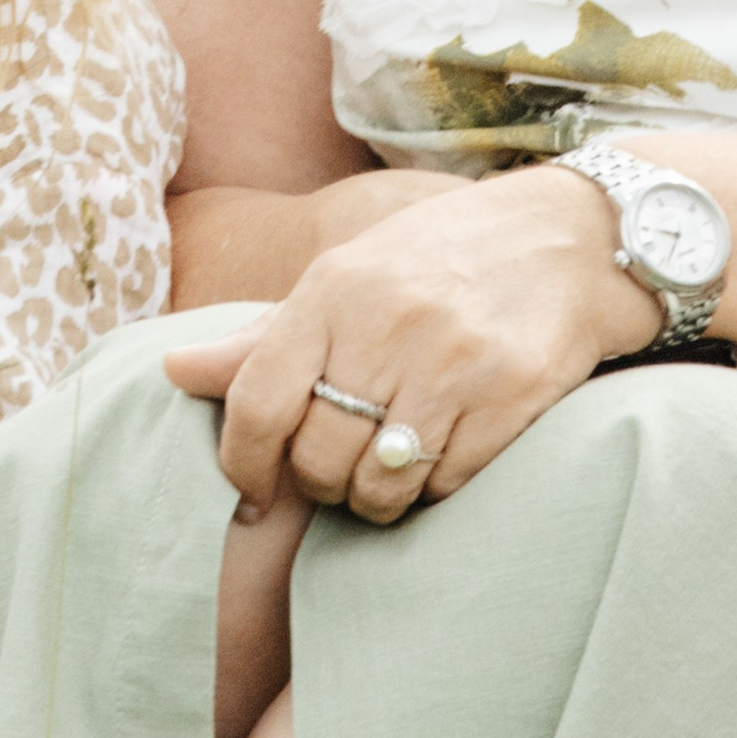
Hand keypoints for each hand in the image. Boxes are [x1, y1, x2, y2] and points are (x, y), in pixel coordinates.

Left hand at [163, 163, 651, 523]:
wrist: (566, 240)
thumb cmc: (436, 262)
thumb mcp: (345, 278)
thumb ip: (262, 338)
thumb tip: (170, 372)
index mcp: (333, 290)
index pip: (257, 400)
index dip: (243, 462)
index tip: (253, 489)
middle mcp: (389, 323)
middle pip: (317, 456)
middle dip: (318, 483)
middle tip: (336, 472)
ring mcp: (454, 362)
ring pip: (379, 484)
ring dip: (374, 498)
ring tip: (385, 469)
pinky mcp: (512, 399)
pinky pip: (444, 485)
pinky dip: (431, 490)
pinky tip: (439, 455)